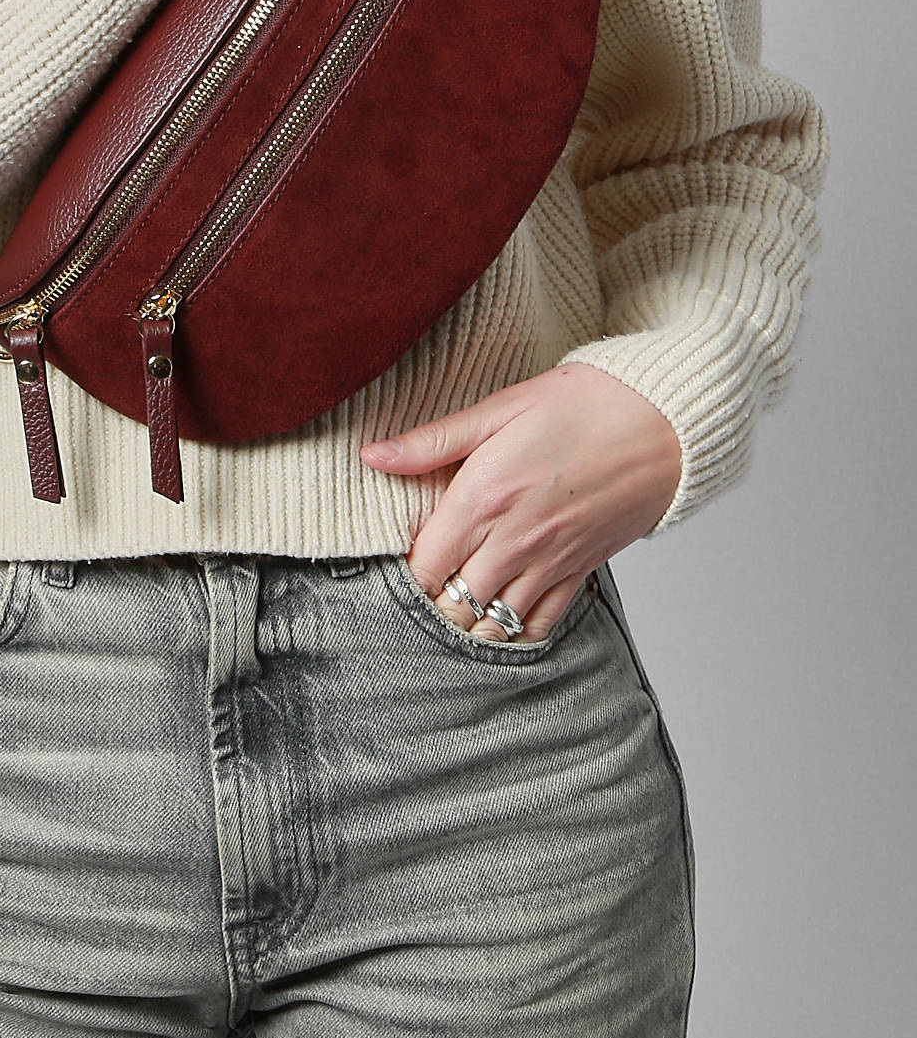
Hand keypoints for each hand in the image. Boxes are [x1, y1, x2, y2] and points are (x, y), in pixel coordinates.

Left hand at [360, 364, 682, 639]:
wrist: (664, 420)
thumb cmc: (584, 404)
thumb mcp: (499, 409)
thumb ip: (432, 441)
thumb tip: (373, 455)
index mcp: (483, 498)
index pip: (423, 566)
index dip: (403, 571)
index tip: (400, 557)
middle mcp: (513, 542)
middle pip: (451, 604)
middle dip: (429, 602)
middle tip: (422, 586)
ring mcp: (549, 563)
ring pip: (491, 625)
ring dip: (466, 623)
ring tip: (453, 606)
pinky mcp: (579, 572)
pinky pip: (537, 625)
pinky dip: (512, 632)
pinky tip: (497, 622)